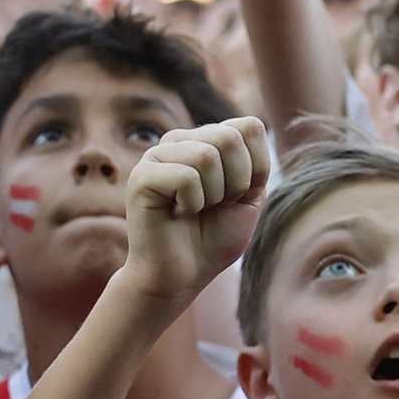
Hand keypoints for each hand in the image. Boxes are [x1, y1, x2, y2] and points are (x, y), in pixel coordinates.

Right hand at [121, 119, 269, 306]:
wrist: (183, 274)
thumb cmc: (214, 237)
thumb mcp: (249, 195)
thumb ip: (255, 160)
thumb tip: (253, 125)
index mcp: (207, 139)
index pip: (250, 127)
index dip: (256, 168)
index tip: (237, 195)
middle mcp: (180, 139)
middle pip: (230, 137)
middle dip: (235, 182)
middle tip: (214, 205)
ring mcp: (158, 155)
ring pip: (208, 156)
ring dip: (213, 195)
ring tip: (194, 209)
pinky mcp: (141, 175)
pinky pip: (186, 177)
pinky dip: (192, 204)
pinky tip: (176, 214)